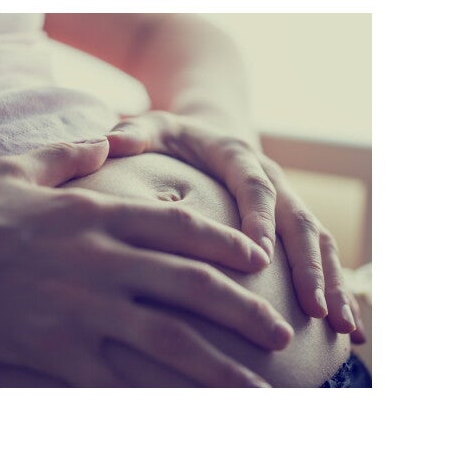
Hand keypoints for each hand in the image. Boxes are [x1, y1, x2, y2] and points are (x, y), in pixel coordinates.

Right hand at [0, 138, 292, 386]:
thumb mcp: (15, 173)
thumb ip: (67, 157)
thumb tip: (106, 141)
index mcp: (94, 217)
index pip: (180, 228)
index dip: (226, 244)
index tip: (255, 259)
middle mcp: (99, 264)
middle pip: (191, 286)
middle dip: (242, 310)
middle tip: (277, 330)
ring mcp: (82, 312)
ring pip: (169, 341)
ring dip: (220, 365)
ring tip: (256, 388)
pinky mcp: (61, 355)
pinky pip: (122, 382)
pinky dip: (162, 399)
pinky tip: (191, 412)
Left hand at [106, 112, 366, 342]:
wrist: (208, 134)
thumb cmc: (173, 140)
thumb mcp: (154, 128)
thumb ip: (136, 133)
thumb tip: (111, 140)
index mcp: (238, 156)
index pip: (254, 186)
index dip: (260, 220)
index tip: (259, 257)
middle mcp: (273, 179)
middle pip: (300, 221)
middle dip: (309, 267)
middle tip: (313, 309)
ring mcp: (289, 204)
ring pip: (321, 244)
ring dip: (333, 285)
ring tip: (341, 327)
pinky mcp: (295, 227)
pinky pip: (324, 259)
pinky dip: (339, 294)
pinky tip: (350, 334)